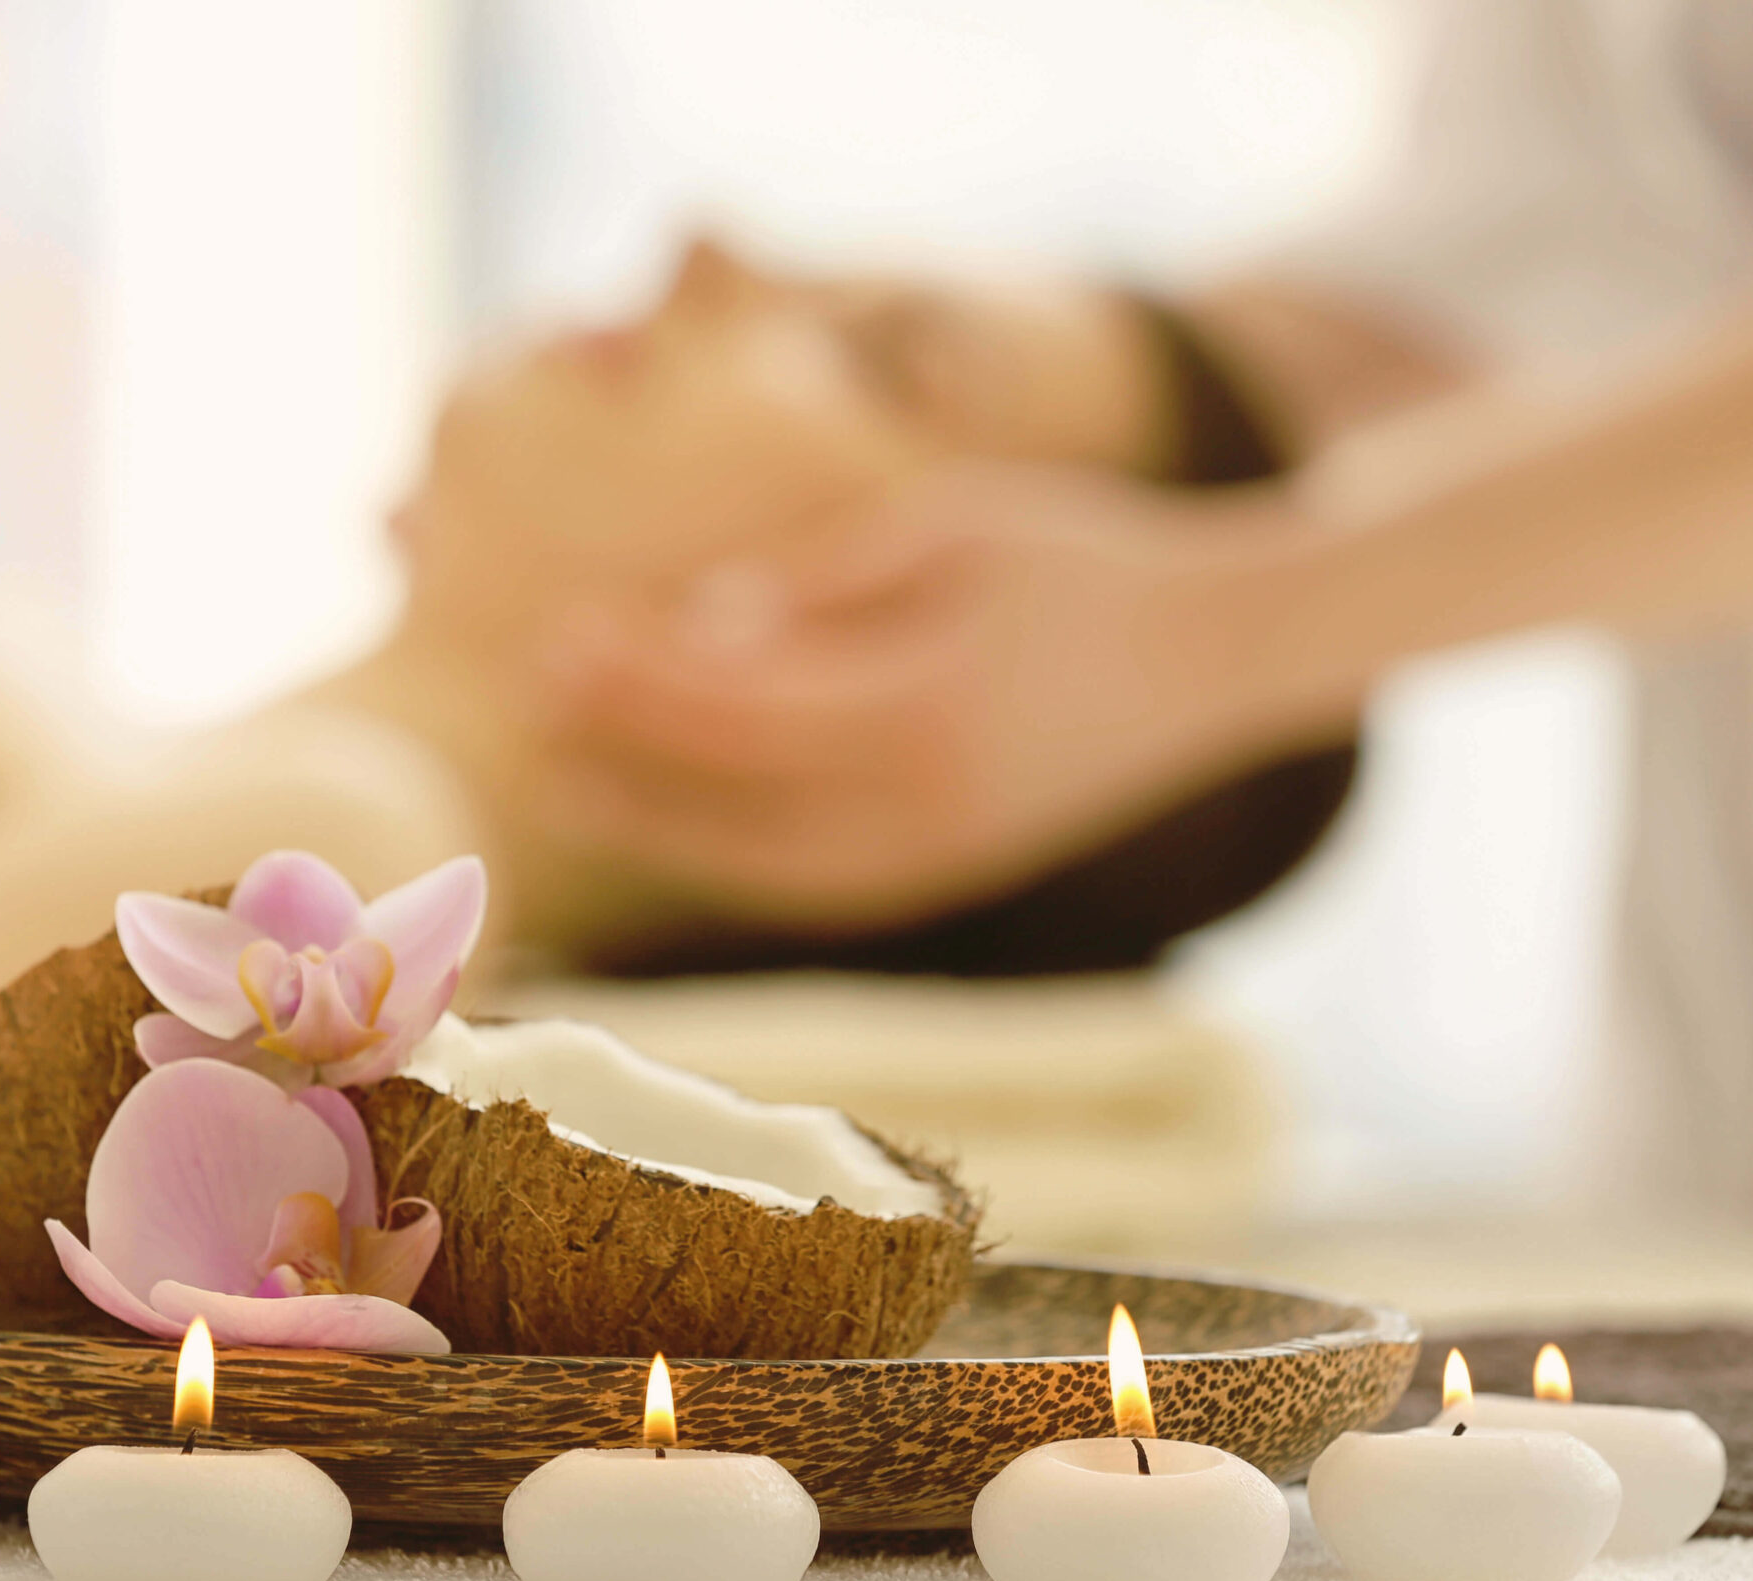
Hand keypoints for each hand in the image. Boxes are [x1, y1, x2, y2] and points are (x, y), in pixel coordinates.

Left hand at [534, 463, 1306, 928]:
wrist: (1221, 656)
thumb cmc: (1084, 557)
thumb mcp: (950, 524)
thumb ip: (819, 583)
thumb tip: (702, 628)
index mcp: (916, 707)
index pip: (731, 709)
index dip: (632, 682)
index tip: (551, 643)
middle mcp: (922, 808)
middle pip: (728, 808)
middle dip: (622, 765)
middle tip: (531, 720)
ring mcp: (943, 858)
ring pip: (765, 871)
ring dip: (663, 833)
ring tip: (576, 789)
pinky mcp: (959, 874)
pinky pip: (818, 885)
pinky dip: (736, 861)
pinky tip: (679, 825)